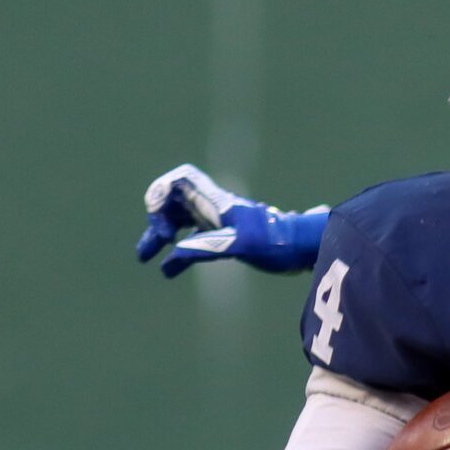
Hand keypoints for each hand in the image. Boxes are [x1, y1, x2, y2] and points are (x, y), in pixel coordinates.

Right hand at [137, 164, 327, 275]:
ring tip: (145, 256)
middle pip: (173, 202)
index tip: (161, 224)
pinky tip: (169, 269)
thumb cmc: (276, 242)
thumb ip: (206, 247)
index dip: (162, 193)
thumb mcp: (239, 246)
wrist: (304, 249)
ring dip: (159, 235)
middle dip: (155, 219)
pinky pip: (192, 239)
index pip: (180, 180)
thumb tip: (173, 256)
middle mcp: (213, 207)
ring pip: (179, 221)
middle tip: (148, 249)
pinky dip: (177, 251)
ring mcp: (218, 222)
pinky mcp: (224, 238)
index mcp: (215, 201)